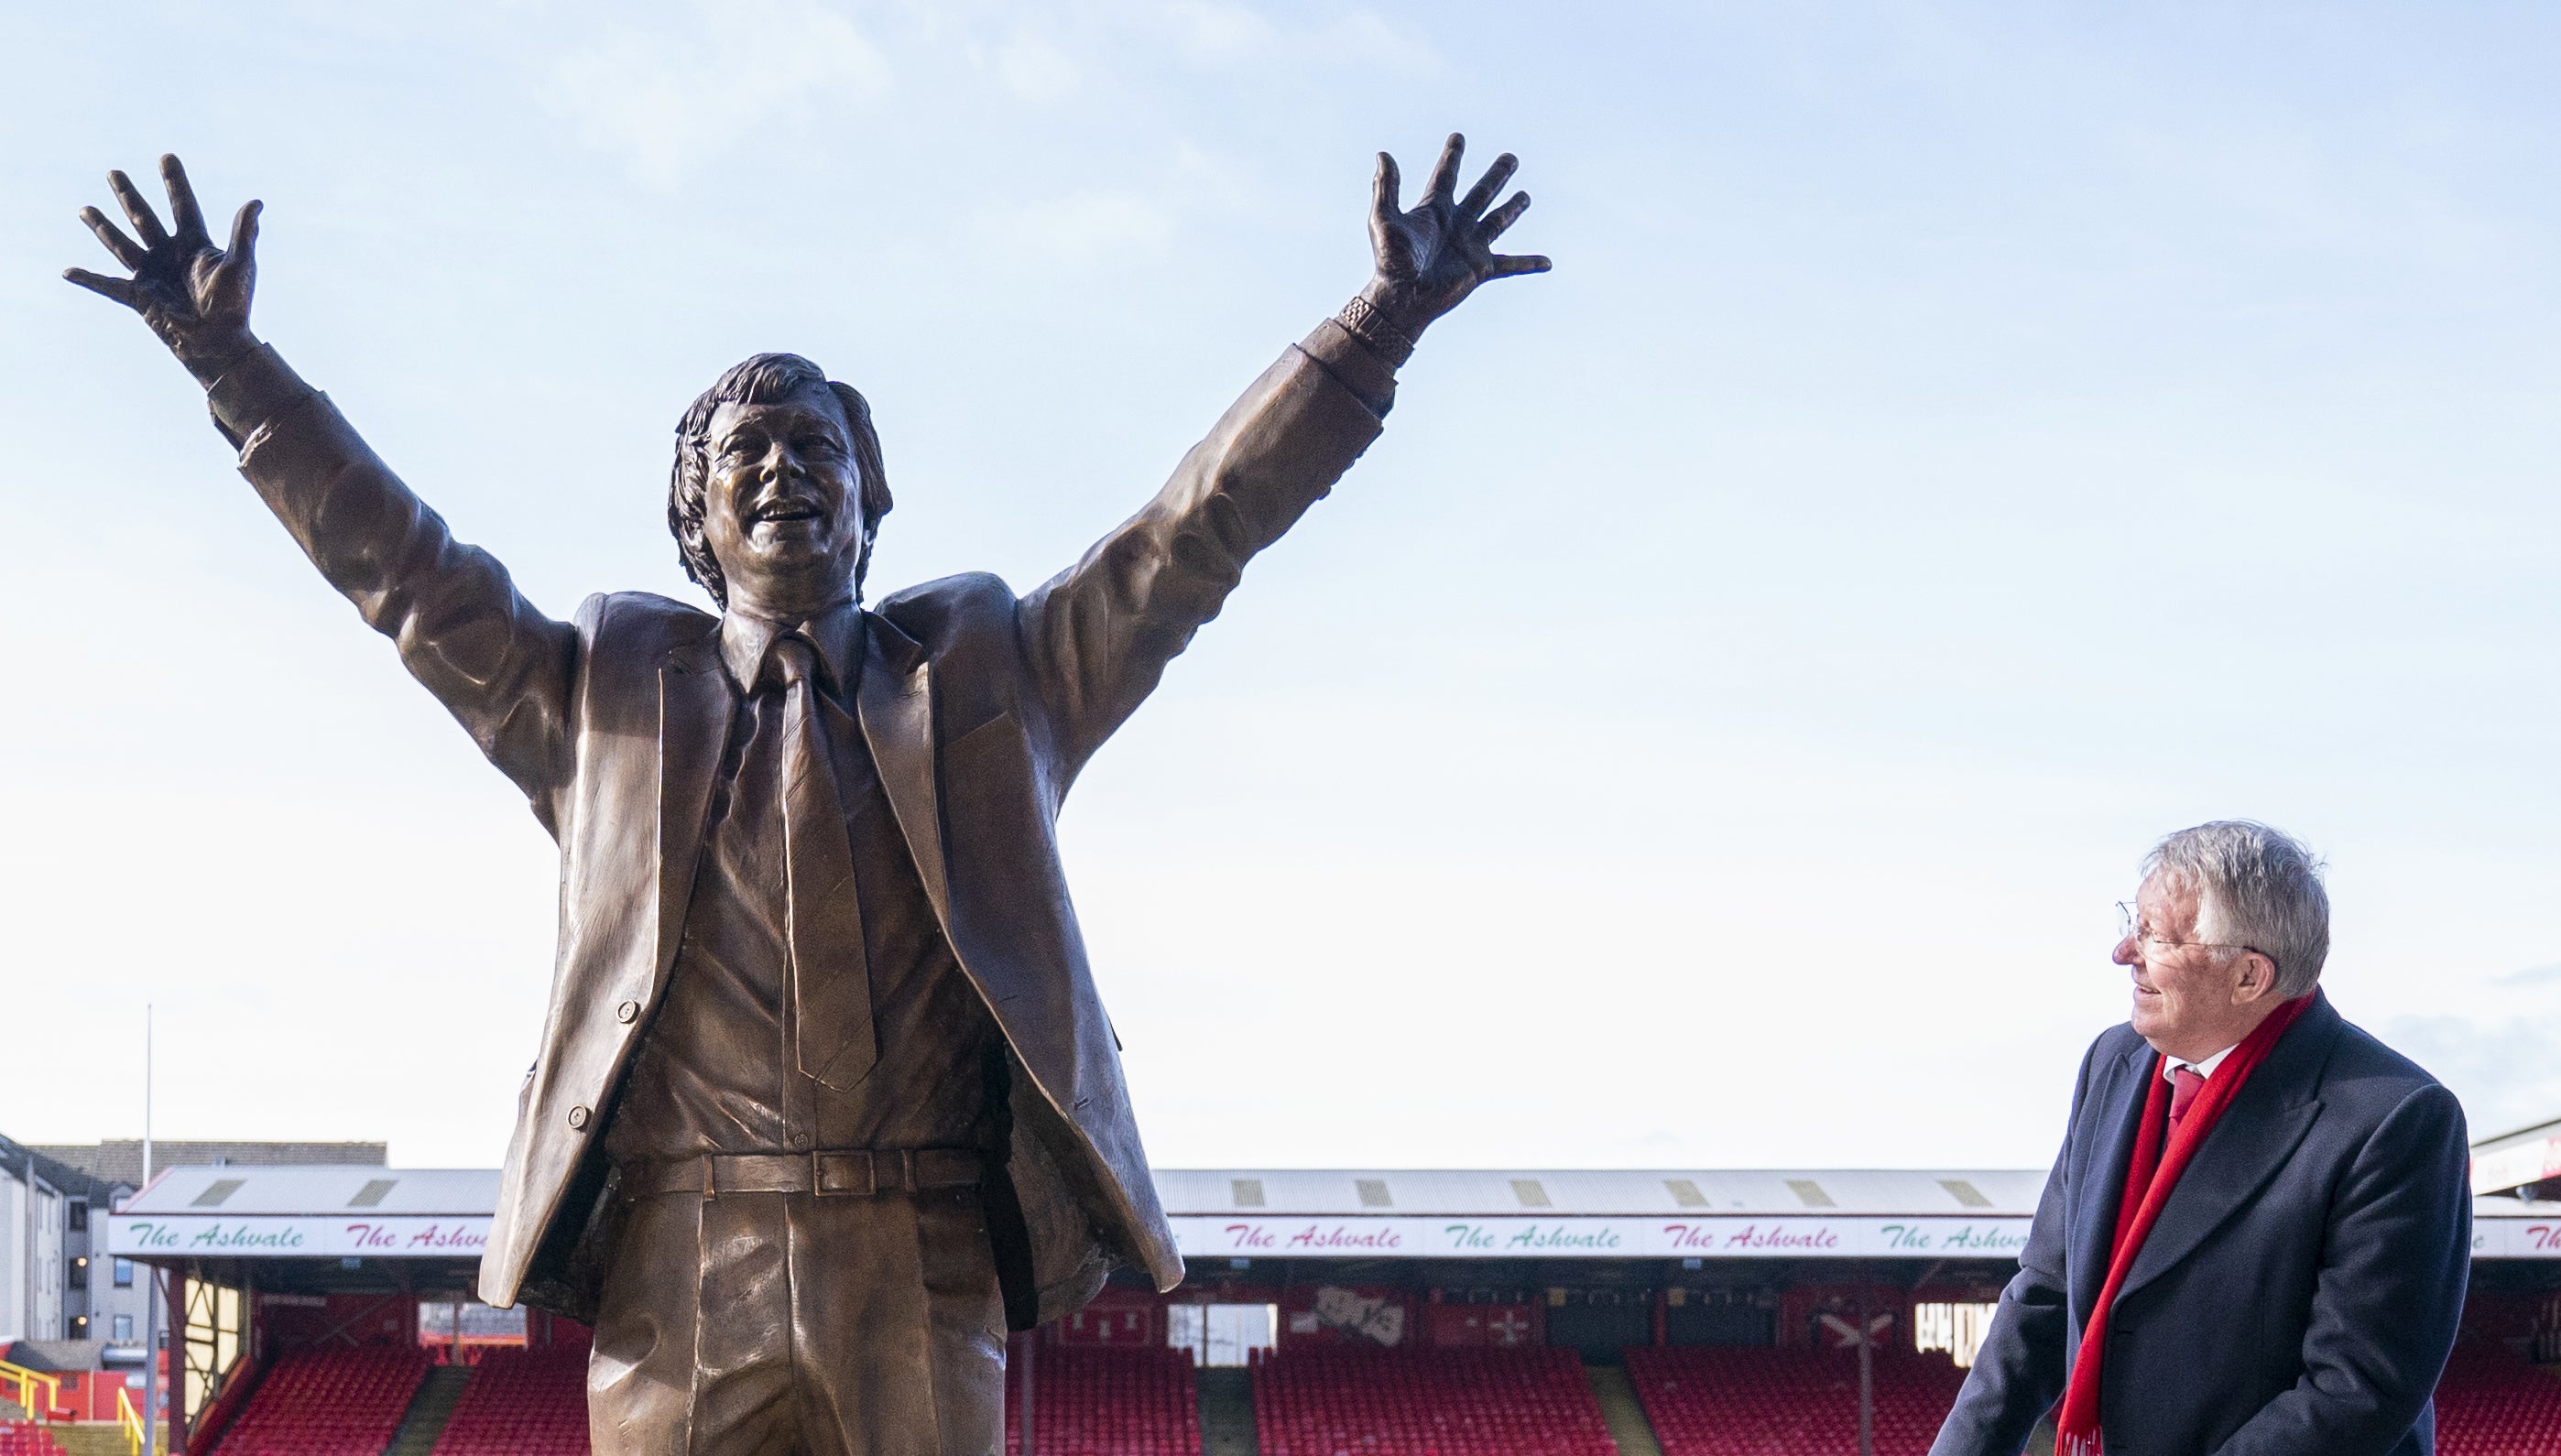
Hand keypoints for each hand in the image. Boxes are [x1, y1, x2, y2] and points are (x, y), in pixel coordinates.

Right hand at [64, 154, 262, 385]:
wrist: (219, 342)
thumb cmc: (233, 306)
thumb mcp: (239, 265)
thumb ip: (243, 233)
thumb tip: (256, 201)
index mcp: (195, 245)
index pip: (183, 206)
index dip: (175, 182)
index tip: (167, 156)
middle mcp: (170, 255)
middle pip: (145, 218)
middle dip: (128, 195)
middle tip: (113, 172)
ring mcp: (153, 274)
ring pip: (121, 244)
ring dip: (102, 226)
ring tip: (84, 209)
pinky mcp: (139, 296)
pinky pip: (107, 285)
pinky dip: (88, 280)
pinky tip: (67, 272)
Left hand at [1364, 133, 1549, 337]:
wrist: (1402, 298)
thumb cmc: (1389, 261)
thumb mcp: (1383, 219)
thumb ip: (1387, 187)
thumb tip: (1383, 154)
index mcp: (1435, 210)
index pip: (1446, 176)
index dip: (1452, 157)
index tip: (1458, 137)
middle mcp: (1456, 224)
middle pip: (1481, 192)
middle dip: (1496, 175)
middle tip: (1511, 158)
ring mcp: (1471, 245)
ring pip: (1498, 221)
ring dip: (1513, 208)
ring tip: (1526, 197)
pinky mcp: (1480, 268)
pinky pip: (1511, 264)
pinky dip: (1529, 263)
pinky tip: (1548, 263)